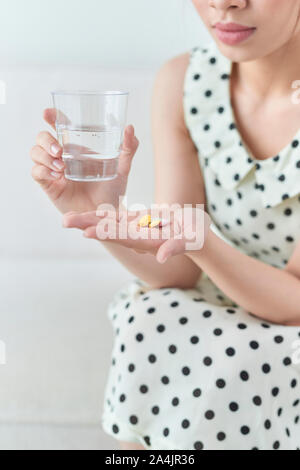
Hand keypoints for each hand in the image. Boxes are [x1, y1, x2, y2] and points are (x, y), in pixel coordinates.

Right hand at [30, 108, 138, 213]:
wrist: (107, 214)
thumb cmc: (112, 190)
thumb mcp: (123, 167)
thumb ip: (128, 148)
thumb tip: (130, 127)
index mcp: (76, 148)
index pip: (59, 127)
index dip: (51, 117)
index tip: (47, 113)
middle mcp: (62, 157)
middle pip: (42, 138)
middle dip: (46, 140)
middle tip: (60, 151)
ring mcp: (54, 171)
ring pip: (35, 153)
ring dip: (44, 156)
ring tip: (61, 167)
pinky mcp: (50, 186)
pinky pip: (36, 173)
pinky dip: (43, 171)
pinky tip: (57, 176)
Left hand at [63, 206, 211, 263]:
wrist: (193, 235)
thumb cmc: (194, 236)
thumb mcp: (188, 240)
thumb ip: (175, 247)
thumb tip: (162, 256)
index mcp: (146, 240)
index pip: (121, 237)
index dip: (104, 234)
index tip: (86, 232)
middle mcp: (135, 237)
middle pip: (107, 231)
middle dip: (87, 226)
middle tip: (65, 221)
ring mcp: (134, 230)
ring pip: (107, 224)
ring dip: (88, 221)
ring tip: (67, 218)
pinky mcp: (135, 223)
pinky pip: (115, 219)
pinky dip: (100, 216)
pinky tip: (87, 213)